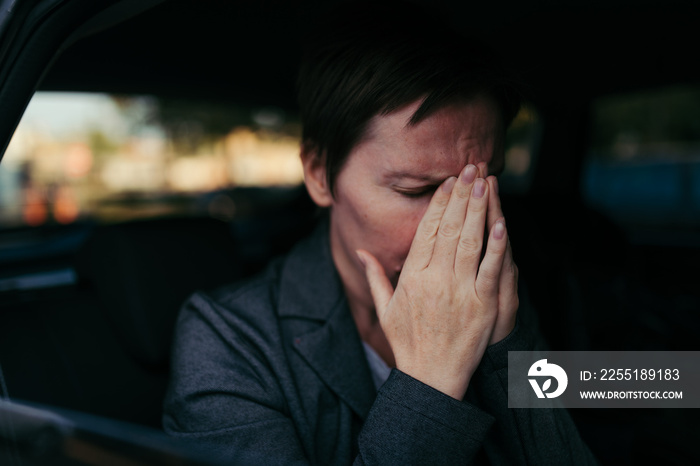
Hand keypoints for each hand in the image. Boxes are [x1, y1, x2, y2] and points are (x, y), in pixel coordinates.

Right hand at [357, 164, 516, 399]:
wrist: (430, 378)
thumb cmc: (407, 343)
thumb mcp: (384, 309)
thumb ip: (375, 276)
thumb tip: (361, 251)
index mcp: (412, 277)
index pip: (427, 231)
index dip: (438, 203)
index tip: (447, 182)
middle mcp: (434, 279)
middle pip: (449, 228)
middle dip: (461, 195)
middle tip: (470, 168)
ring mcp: (460, 292)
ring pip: (470, 241)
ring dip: (478, 209)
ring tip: (485, 181)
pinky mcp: (483, 306)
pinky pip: (491, 269)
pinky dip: (497, 245)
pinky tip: (501, 221)